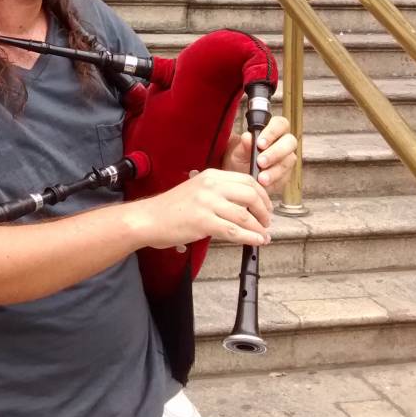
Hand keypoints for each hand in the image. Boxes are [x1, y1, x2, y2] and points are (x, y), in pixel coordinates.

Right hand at [127, 168, 273, 250]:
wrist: (148, 219)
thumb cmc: (172, 209)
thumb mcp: (197, 191)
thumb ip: (219, 193)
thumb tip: (244, 205)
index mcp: (211, 175)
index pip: (247, 179)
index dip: (262, 194)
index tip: (266, 206)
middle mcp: (211, 186)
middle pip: (250, 194)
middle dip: (264, 210)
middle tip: (267, 222)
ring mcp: (207, 203)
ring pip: (245, 214)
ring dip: (259, 227)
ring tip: (264, 235)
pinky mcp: (203, 222)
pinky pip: (234, 230)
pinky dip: (250, 237)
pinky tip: (256, 241)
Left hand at [222, 115, 297, 195]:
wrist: (237, 177)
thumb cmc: (238, 158)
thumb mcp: (236, 152)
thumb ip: (243, 145)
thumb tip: (248, 137)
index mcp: (273, 130)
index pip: (280, 124)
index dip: (273, 132)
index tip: (259, 143)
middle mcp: (283, 143)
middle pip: (290, 142)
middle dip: (275, 152)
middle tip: (260, 162)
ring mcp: (287, 159)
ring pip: (289, 161)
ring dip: (275, 170)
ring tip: (261, 178)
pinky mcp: (286, 175)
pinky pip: (285, 177)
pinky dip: (274, 182)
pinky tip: (264, 185)